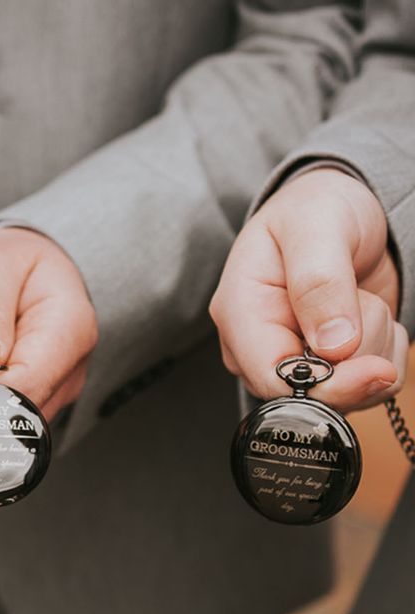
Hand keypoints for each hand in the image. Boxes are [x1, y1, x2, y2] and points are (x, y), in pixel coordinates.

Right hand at [210, 168, 406, 412]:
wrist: (342, 211)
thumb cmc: (315, 209)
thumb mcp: (315, 225)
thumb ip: (319, 281)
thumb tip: (333, 346)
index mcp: (239, 312)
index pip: (270, 378)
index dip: (324, 384)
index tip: (373, 367)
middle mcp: (258, 346)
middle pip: (311, 392)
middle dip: (355, 355)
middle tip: (359, 300)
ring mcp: (290, 360)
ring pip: (347, 393)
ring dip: (373, 346)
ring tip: (356, 298)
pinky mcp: (324, 368)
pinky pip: (368, 388)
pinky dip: (384, 353)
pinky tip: (366, 317)